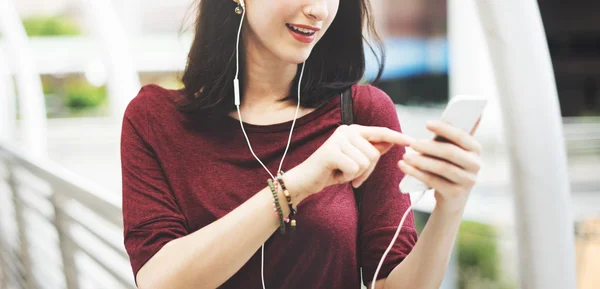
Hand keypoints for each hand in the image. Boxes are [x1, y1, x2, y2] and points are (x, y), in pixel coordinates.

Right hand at [286, 124, 413, 203]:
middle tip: (350, 174)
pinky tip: (335, 174)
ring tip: (341, 172)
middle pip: (374, 154)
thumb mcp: (355, 161)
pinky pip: (354, 168)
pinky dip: (347, 177)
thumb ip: (371, 151)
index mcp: (353, 130)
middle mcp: (346, 130)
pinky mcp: (331, 151)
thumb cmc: (332, 171)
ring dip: (356, 175)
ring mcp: (338, 139)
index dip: (398, 138)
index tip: (414, 141)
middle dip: (366, 171)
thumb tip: (391, 143)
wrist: (305, 180)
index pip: (381, 132)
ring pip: (365, 162)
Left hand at [398, 119, 482, 213]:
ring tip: (405, 157)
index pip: (461, 136)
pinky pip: (433, 181)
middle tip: (412, 144)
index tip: (427, 124)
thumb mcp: (449, 152)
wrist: (451, 198)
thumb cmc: (448, 168)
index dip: (444, 128)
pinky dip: (416, 173)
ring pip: (441, 167)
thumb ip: (447, 138)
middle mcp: (475, 164)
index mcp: (475, 149)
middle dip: (429, 147)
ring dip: (421, 161)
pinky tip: (404, 167)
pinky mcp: (455, 193)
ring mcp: (467, 181)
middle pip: (450, 152)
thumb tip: (442, 119)